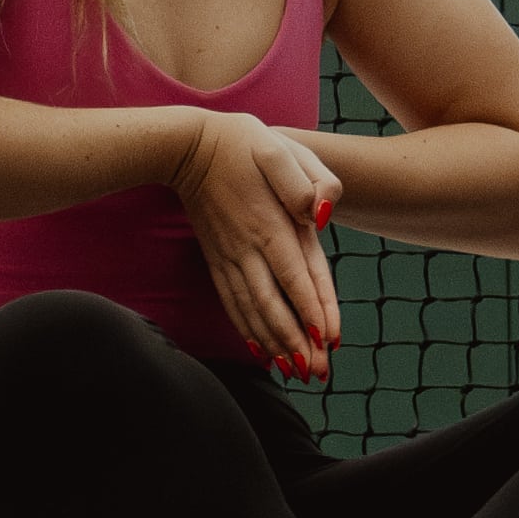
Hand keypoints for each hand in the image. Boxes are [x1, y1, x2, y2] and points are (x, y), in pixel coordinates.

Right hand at [171, 112, 345, 377]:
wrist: (189, 146)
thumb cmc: (244, 144)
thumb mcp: (283, 149)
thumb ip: (309, 181)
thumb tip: (320, 217)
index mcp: (271, 224)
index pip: (298, 275)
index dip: (314, 310)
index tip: (329, 341)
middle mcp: (249, 248)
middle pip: (276, 304)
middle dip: (297, 342)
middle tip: (317, 373)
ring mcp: (229, 256)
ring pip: (253, 309)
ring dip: (274, 343)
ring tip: (294, 372)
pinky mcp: (217, 259)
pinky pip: (231, 301)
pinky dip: (246, 328)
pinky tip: (258, 349)